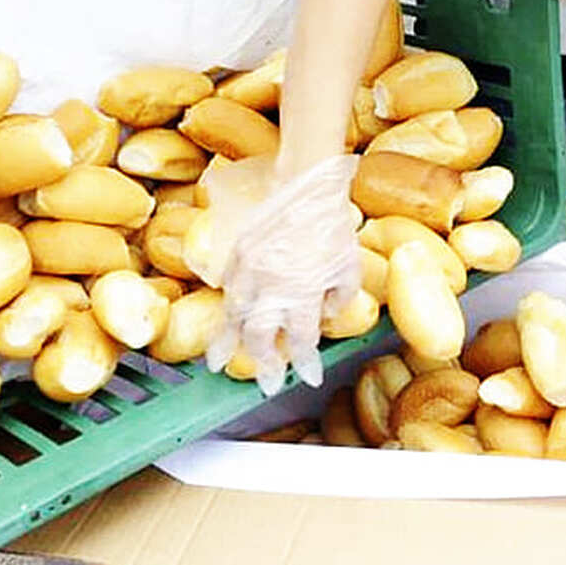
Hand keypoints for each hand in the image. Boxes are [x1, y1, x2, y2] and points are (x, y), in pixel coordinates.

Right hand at [205, 153, 361, 394]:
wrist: (306, 185)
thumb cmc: (332, 224)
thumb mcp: (348, 265)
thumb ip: (339, 297)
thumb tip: (324, 315)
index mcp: (303, 294)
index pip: (301, 341)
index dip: (304, 362)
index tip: (307, 376)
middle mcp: (272, 288)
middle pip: (259, 337)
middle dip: (261, 363)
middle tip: (264, 380)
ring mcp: (249, 271)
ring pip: (233, 317)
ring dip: (227, 343)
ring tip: (217, 362)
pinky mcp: (236, 253)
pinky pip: (227, 288)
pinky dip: (225, 308)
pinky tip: (224, 319)